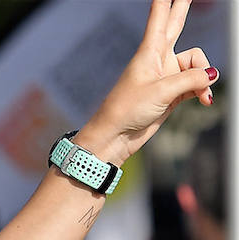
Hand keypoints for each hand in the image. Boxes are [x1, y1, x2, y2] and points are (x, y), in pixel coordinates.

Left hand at [78, 0, 215, 164]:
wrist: (116, 137)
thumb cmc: (127, 110)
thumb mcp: (162, 91)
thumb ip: (191, 79)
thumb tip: (212, 75)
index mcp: (149, 52)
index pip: (160, 18)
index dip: (165, 2)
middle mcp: (158, 59)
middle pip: (175, 27)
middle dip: (182, 9)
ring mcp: (166, 75)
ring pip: (196, 65)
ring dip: (203, 78)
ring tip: (201, 94)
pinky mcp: (171, 93)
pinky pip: (195, 84)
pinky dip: (202, 91)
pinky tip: (204, 100)